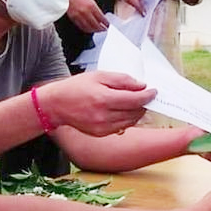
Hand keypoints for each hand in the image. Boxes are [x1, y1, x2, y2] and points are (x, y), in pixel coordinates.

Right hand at [40, 71, 155, 135]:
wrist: (57, 104)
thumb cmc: (76, 87)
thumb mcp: (99, 76)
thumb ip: (121, 80)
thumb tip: (141, 86)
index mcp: (103, 99)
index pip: (134, 100)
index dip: (147, 95)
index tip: (154, 91)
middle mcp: (104, 116)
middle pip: (135, 112)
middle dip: (143, 103)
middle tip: (146, 95)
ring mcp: (102, 127)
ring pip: (130, 121)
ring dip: (137, 112)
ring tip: (136, 102)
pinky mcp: (100, 134)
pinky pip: (121, 127)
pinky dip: (127, 119)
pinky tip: (124, 111)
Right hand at [67, 0, 108, 32]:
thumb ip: (94, 7)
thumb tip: (99, 15)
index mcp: (92, 5)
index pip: (101, 18)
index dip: (105, 22)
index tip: (108, 24)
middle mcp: (86, 12)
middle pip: (96, 24)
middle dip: (101, 28)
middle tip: (104, 29)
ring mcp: (79, 16)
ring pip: (89, 27)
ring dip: (94, 30)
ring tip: (97, 30)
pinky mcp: (73, 18)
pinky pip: (81, 26)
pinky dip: (86, 29)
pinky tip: (88, 29)